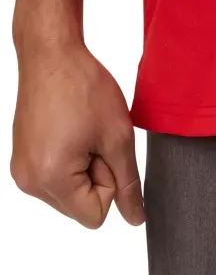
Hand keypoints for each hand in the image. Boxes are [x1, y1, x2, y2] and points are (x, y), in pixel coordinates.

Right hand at [11, 43, 143, 228]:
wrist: (53, 56)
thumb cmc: (84, 89)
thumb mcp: (118, 138)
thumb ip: (128, 183)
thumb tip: (135, 219)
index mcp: (50, 179)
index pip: (95, 216)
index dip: (111, 184)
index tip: (104, 150)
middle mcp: (28, 182)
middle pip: (81, 206)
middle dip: (97, 176)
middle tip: (95, 137)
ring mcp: (22, 170)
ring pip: (71, 192)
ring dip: (86, 167)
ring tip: (83, 132)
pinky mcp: (23, 158)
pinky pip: (57, 176)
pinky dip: (72, 159)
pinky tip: (73, 130)